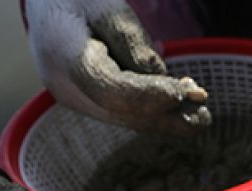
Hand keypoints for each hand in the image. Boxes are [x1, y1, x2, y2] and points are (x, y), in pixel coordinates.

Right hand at [24, 0, 209, 132]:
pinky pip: (120, 111)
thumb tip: (161, 79)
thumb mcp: (106, 5)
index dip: (149, 96)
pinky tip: (179, 106)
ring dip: (164, 118)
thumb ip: (132, 41)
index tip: (182, 96)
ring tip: (200, 115)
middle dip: (164, 116)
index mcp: (62, 55)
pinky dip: (151, 110)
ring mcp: (72, 98)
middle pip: (119, 111)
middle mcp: (64, 86)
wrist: (47, 4)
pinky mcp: (84, 101)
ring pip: (123, 117)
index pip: (110, 88)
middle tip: (204, 117)